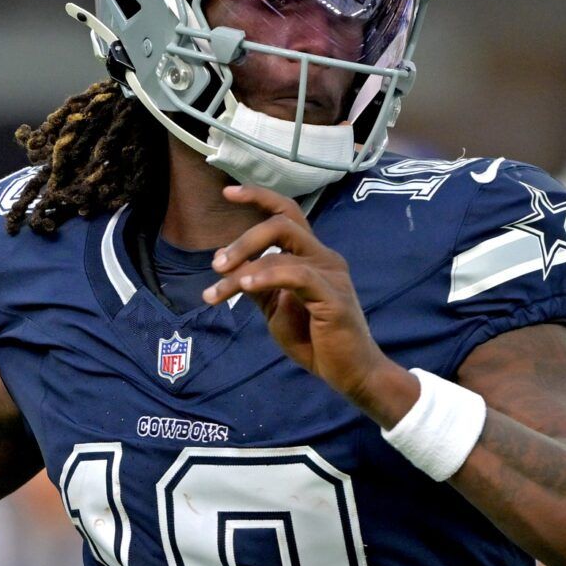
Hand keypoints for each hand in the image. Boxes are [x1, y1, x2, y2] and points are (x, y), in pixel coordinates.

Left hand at [201, 185, 417, 421]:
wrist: (349, 373)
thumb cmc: (315, 340)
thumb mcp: (275, 309)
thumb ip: (256, 284)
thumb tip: (225, 262)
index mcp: (312, 256)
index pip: (287, 213)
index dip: (259, 197)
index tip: (228, 192)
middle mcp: (325, 257)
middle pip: (283, 222)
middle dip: (245, 238)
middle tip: (216, 265)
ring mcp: (332, 273)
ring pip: (283, 250)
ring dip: (244, 267)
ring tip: (217, 291)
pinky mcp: (334, 295)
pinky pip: (296, 275)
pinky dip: (266, 276)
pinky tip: (245, 287)